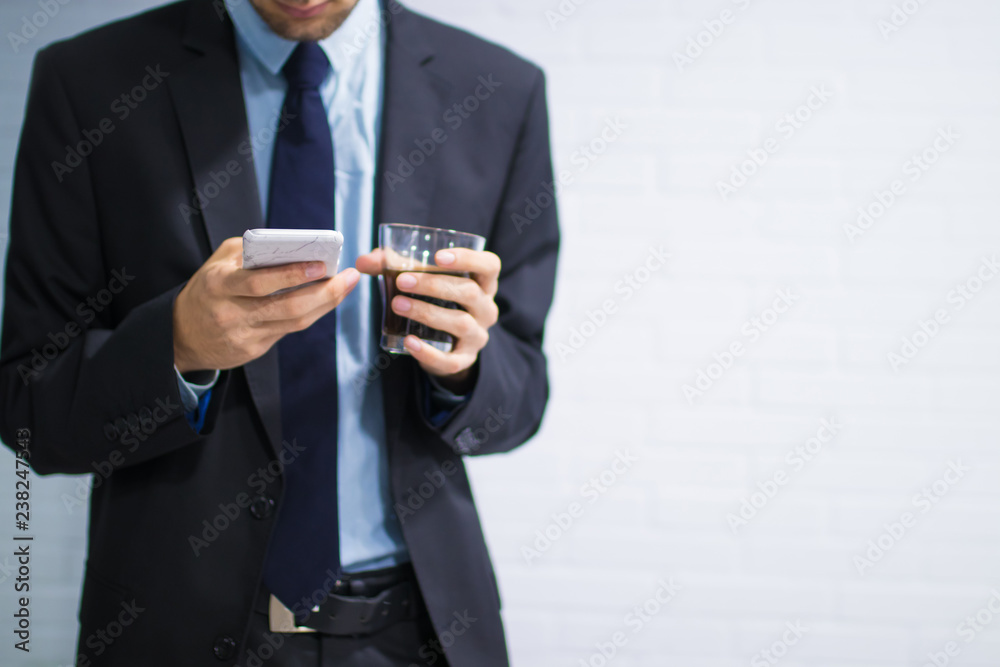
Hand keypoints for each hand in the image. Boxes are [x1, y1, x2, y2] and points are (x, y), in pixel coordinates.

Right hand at [173, 237, 359, 372]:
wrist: (180, 335)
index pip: (260, 282)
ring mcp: (244, 335)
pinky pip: (289, 331)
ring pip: (294, 322)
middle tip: (349, 277)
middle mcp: (232, 313)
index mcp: (219, 285)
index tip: (321, 264)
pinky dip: (311, 313)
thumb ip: (251, 251)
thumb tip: (294, 246)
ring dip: (326, 303)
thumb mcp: (218, 262)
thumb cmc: (208, 288)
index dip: (292, 275)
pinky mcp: (253, 350)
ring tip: (345, 285)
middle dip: (324, 292)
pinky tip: (326, 300)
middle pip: (287, 306)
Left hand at [356, 247, 500, 392]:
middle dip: (433, 285)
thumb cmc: (434, 300)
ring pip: (460, 322)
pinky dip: (429, 352)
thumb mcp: (419, 279)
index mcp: (482, 283)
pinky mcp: (465, 359)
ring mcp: (478, 335)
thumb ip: (392, 266)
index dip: (468, 258)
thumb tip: (363, 261)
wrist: (443, 343)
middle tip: (402, 282)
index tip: (438, 257)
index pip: (489, 265)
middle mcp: (486, 308)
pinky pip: (452, 360)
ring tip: (397, 305)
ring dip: (427, 312)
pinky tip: (409, 341)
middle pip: (469, 292)